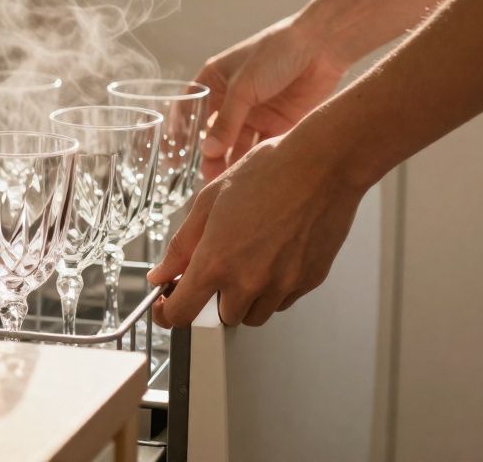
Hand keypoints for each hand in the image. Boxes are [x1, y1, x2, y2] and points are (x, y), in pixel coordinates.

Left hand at [148, 132, 366, 327]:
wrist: (322, 164)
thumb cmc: (267, 173)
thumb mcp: (208, 201)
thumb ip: (181, 245)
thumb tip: (160, 274)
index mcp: (216, 261)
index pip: (182, 313)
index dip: (168, 314)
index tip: (166, 306)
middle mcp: (249, 281)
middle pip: (221, 317)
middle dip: (214, 297)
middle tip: (221, 264)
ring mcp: (282, 285)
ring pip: (254, 314)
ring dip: (244, 298)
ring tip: (250, 257)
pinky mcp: (309, 282)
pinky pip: (282, 301)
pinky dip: (273, 289)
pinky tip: (274, 255)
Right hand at [195, 15, 347, 179]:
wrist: (322, 46)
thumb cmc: (275, 53)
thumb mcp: (243, 87)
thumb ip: (226, 121)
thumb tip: (208, 151)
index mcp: (217, 81)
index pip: (193, 110)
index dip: (182, 133)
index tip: (175, 157)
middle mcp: (234, 98)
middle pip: (216, 131)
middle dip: (210, 153)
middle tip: (205, 173)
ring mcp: (256, 112)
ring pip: (238, 142)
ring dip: (231, 159)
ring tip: (226, 177)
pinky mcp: (279, 122)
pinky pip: (262, 145)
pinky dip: (255, 158)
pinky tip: (249, 171)